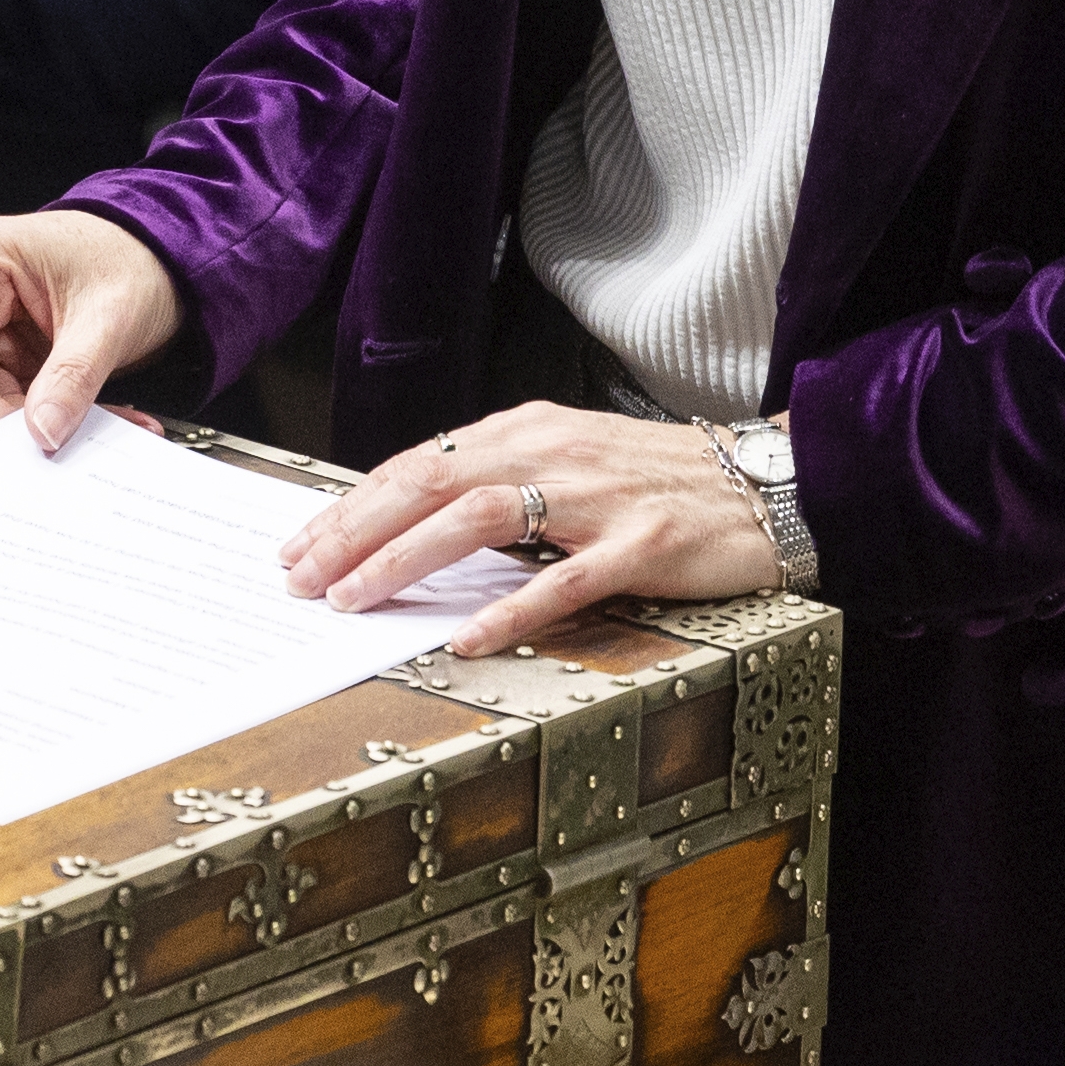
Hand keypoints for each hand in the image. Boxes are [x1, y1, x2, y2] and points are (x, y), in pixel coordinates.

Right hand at [0, 209, 187, 461]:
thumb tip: (42, 431)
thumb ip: (74, 376)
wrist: (159, 257)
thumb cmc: (132, 258)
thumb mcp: (111, 316)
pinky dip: (43, 415)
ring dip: (32, 422)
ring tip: (94, 422)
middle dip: (5, 419)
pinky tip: (85, 416)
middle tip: (55, 444)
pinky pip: (3, 400)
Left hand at [285, 401, 783, 657]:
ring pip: (480, 517)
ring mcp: (600, 499)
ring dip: (406, 560)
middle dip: (355, 531)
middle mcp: (557, 452)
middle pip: (432, 480)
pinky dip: (509, 608)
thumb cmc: (660, 480)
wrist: (763, 484)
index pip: (420, 462)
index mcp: (532, 429)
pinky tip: (467, 636)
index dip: (353, 505)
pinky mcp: (642, 545)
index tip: (301, 547)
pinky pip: (565, 579)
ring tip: (356, 599)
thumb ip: (501, 479)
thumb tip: (410, 520)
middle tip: (302, 578)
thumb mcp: (572, 459)